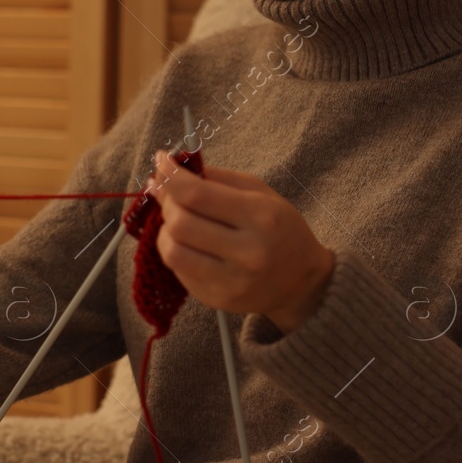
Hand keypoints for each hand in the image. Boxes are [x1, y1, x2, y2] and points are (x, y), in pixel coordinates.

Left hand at [145, 149, 334, 333]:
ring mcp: (232, 281)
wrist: (301, 280)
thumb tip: (169, 171)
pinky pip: (179, 273)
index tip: (160, 162)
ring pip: (173, 252)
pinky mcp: (219, 300)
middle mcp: (248, 252)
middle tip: (170, 194)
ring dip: (165, 231)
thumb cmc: (279, 228)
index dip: (170, 177)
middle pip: (181, 223)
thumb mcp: (259, 193)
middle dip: (167, 203)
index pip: (197, 194)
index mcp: (261, 216)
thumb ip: (217, 179)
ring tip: (176, 221)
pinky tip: (187, 243)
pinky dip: (175, 251)